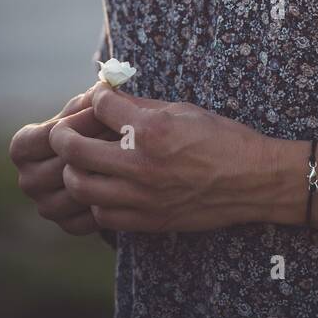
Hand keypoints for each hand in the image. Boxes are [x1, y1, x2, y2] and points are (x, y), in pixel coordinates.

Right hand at [9, 86, 117, 235]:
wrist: (102, 157)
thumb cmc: (91, 124)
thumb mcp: (86, 108)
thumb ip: (90, 101)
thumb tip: (103, 93)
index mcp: (22, 148)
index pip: (46, 137)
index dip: (77, 124)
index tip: (103, 113)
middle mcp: (27, 179)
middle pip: (62, 165)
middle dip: (94, 148)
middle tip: (123, 135)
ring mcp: (45, 206)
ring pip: (77, 192)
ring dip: (105, 173)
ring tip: (128, 155)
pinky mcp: (67, 225)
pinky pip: (88, 217)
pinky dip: (109, 199)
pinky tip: (126, 182)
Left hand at [47, 84, 275, 234]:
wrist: (253, 180)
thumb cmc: (222, 138)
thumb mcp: (182, 110)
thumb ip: (142, 105)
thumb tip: (109, 96)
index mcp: (151, 128)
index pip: (99, 105)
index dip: (96, 96)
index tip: (99, 98)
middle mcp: (141, 163)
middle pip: (74, 149)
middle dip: (64, 135)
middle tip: (65, 131)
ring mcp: (142, 196)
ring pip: (80, 186)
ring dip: (75, 170)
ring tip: (81, 163)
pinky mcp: (148, 221)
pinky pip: (102, 215)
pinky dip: (96, 200)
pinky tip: (105, 189)